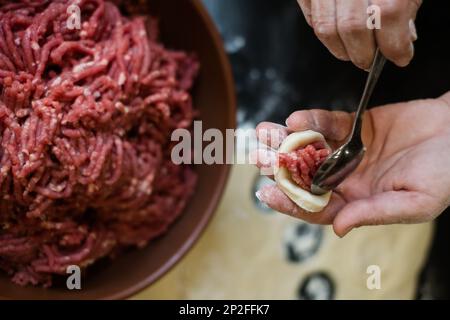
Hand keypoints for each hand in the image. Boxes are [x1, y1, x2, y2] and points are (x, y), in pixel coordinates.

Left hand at [253, 93, 449, 236]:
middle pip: (305, 175)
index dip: (291, 202)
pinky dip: (311, 121)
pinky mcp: (355, 125)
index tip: (267, 193)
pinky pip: (327, 123)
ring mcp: (349, 150)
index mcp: (357, 202)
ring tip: (263, 132)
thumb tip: (337, 228)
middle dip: (280, 168)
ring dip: (285, 141)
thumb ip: (374, 213)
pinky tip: (295, 119)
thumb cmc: (446, 173)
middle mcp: (347, 177)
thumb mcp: (415, 201)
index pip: (316, 206)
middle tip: (258, 158)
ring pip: (309, 148)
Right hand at [297, 0, 420, 68]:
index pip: (388, 16)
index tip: (400, 56)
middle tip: (369, 61)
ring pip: (326, 27)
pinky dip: (322, 31)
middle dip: (362, 52)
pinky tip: (336, 34)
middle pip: (352, 27)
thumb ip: (405, 7)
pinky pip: (311, 17)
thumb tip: (401, 40)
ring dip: (340, 48)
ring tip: (352, 52)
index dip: (394, 45)